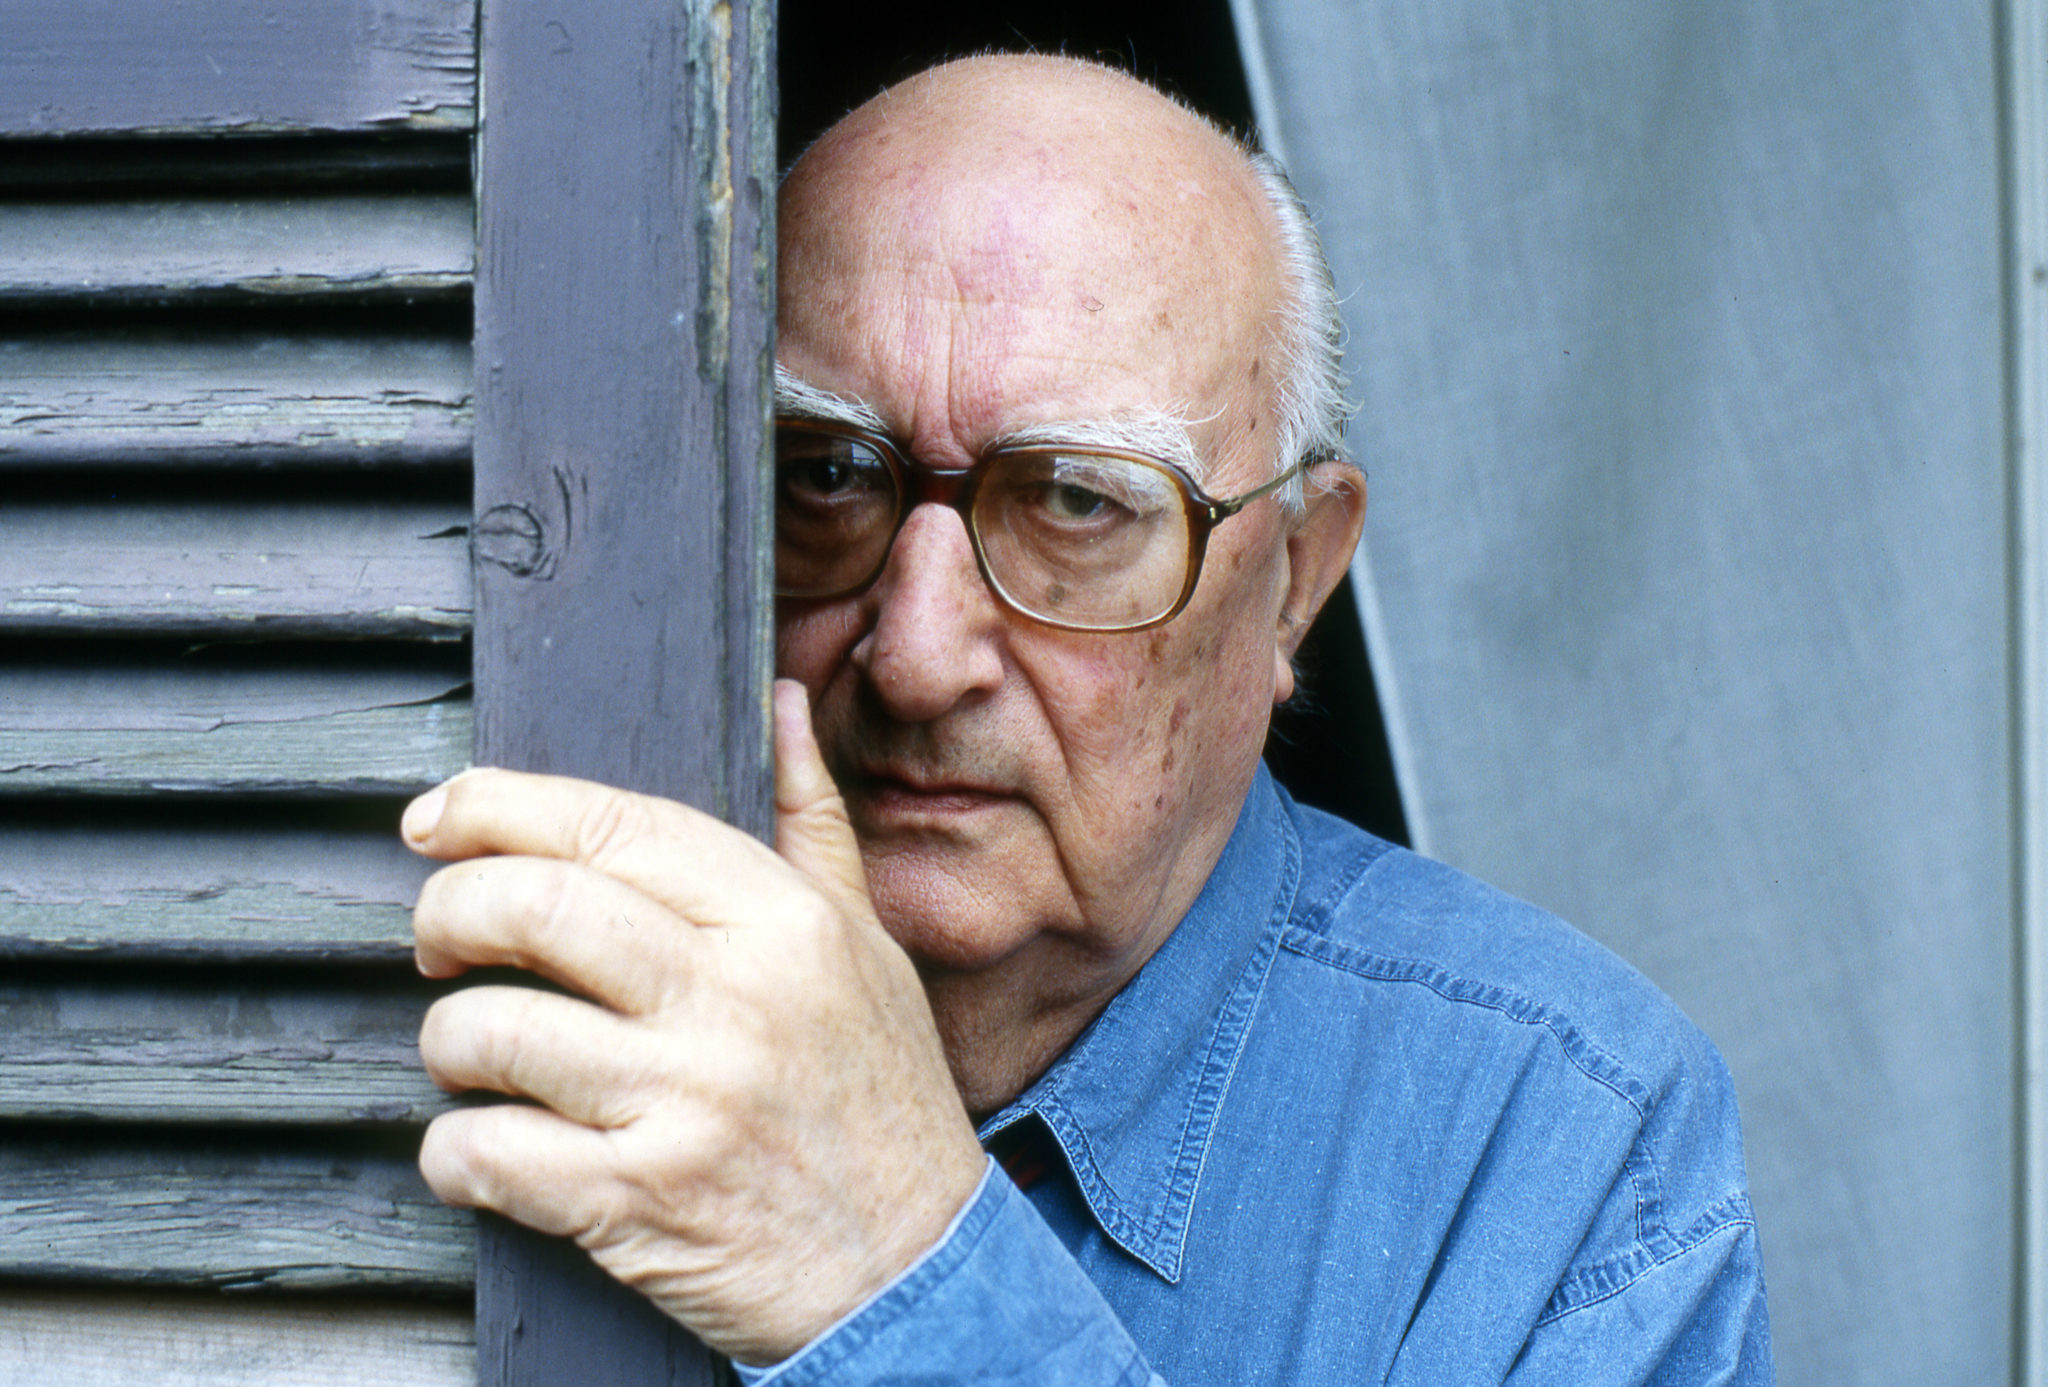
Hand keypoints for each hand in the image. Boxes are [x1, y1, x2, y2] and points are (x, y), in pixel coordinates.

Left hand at [405, 680, 987, 1364]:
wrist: (916, 1267)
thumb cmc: (883, 1098)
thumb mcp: (867, 944)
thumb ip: (811, 822)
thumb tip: (781, 703)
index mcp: (783, 922)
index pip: (608, 824)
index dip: (494, 807)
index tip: (438, 820)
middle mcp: (735, 999)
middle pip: (532, 908)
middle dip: (447, 912)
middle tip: (440, 939)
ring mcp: (686, 1102)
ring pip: (489, 1030)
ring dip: (449, 1041)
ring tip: (474, 1053)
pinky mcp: (640, 1202)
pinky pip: (488, 1155)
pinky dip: (454, 1153)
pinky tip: (480, 1150)